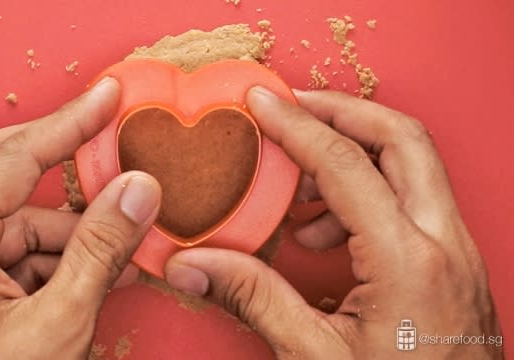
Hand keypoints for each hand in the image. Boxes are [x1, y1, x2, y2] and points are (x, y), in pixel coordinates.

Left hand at [0, 77, 161, 358]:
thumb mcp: (59, 326)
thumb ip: (101, 250)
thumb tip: (139, 190)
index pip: (14, 160)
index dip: (68, 124)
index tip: (107, 98)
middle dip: (51, 157)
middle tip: (100, 143)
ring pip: (9, 219)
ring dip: (65, 231)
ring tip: (117, 253)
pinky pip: (8, 254)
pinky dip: (51, 260)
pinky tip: (89, 280)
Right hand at [164, 88, 502, 357]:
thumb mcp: (315, 357)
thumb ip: (253, 298)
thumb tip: (192, 265)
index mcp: (409, 263)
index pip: (345, 165)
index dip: (295, 125)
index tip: (261, 102)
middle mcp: (444, 243)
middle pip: (402, 138)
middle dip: (341, 112)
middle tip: (290, 109)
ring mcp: (456, 251)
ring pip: (412, 164)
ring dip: (354, 154)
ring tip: (297, 186)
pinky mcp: (453, 263)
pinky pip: (413, 200)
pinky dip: (367, 193)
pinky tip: (325, 231)